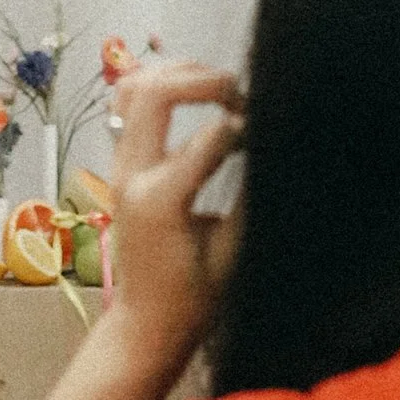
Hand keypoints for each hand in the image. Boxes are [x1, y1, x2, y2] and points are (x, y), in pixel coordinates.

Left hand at [99, 57, 244, 380]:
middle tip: (241, 96)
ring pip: (132, 88)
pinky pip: (127, 106)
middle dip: (205, 80)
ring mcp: (119, 168)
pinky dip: (159, 88)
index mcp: (159, 200)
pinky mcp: (120, 167)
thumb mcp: (234, 250)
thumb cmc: (194, 299)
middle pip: (155, 92)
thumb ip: (253, 195)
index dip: (247, 125)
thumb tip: (280, 149)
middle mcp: (131, 176)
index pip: (208, 136)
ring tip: (217, 87)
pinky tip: (194, 98)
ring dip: (176, 75)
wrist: (146, 324)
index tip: (270, 133)